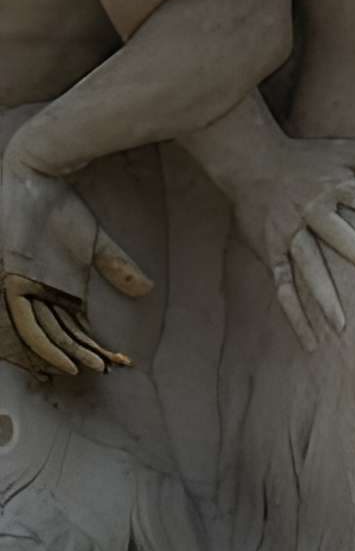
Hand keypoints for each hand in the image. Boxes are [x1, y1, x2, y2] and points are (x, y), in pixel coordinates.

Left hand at [0, 147, 150, 377]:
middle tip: (107, 368)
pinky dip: (44, 344)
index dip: (96, 345)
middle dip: (84, 354)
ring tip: (90, 369)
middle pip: (62, 335)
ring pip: (46, 334)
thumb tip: (146, 290)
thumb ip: (116, 266)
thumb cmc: (59, 208)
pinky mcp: (12, 284)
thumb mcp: (94, 242)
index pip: (77, 326)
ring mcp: (24, 292)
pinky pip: (27, 322)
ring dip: (67, 354)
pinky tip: (64, 360)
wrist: (34, 181)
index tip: (120, 360)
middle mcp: (40, 295)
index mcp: (58, 288)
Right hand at [232, 136, 354, 351]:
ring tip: (341, 326)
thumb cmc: (309, 158)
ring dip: (322, 296)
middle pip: (336, 233)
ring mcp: (288, 232)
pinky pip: (282, 285)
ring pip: (307, 266)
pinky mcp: (270, 251)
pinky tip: (310, 340)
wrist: (249, 160)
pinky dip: (295, 313)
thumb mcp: (348, 151)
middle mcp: (311, 210)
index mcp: (334, 188)